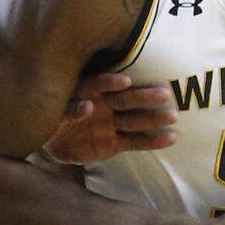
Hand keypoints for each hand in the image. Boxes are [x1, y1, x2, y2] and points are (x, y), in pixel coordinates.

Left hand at [45, 73, 177, 164]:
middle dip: (144, 97)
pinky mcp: (114, 143)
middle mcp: (104, 105)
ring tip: (172, 115)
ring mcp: (111, 123)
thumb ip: (70, 110)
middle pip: (125, 100)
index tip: (125, 81)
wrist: (52, 143)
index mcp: (88, 92)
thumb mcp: (53, 115)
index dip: (111, 83)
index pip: (99, 84)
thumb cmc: (52, 120)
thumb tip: (87, 105)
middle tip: (164, 93)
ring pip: (135, 120)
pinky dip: (152, 141)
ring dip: (153, 118)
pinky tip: (170, 138)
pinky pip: (135, 142)